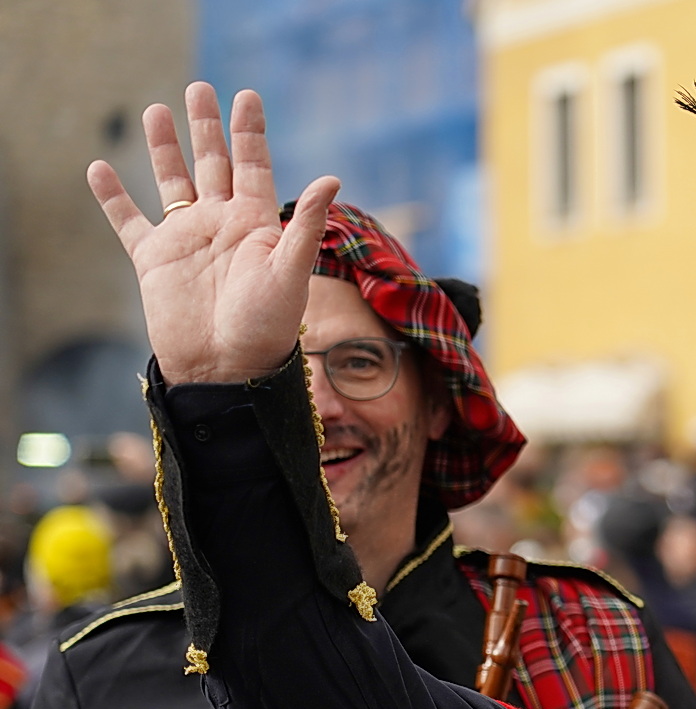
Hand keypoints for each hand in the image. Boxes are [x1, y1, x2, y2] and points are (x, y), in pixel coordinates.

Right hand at [85, 82, 339, 384]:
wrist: (226, 369)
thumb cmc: (267, 328)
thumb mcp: (291, 272)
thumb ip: (309, 225)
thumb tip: (333, 178)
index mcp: (257, 224)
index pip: (253, 166)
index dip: (250, 133)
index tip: (247, 96)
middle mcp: (222, 225)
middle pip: (212, 164)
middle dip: (207, 127)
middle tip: (201, 88)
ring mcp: (187, 240)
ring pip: (172, 182)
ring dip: (164, 149)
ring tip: (155, 111)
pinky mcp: (154, 259)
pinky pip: (128, 220)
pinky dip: (112, 196)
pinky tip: (99, 168)